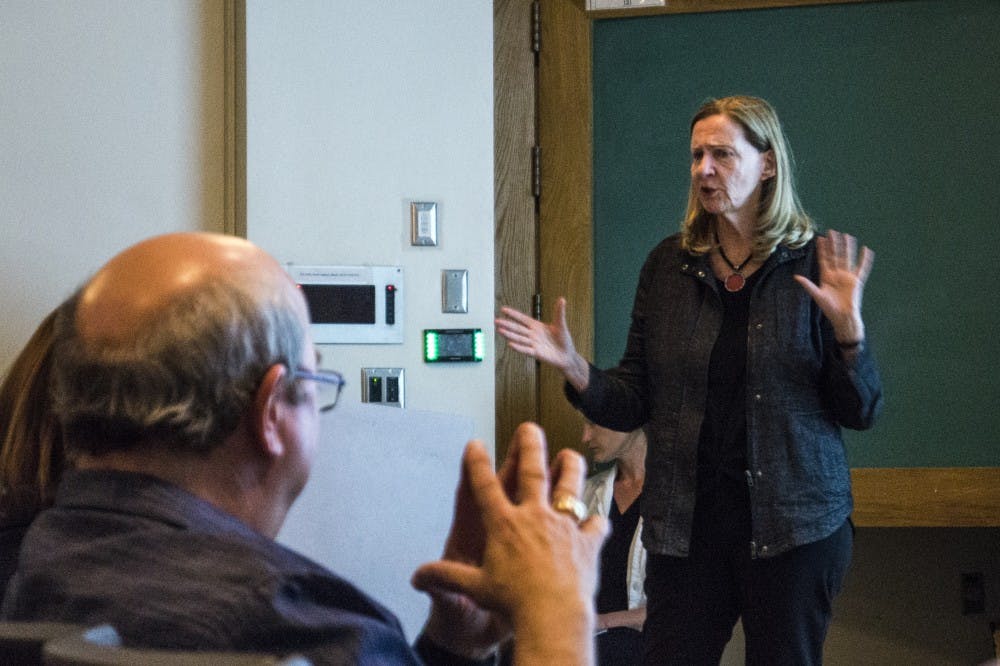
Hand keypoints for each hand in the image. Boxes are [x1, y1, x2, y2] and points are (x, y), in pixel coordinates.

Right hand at [412, 423, 607, 664]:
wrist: (552, 617)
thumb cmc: (512, 605)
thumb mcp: (474, 589)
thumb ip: (445, 577)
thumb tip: (416, 578)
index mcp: (503, 525)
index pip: (485, 486)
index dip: (477, 463)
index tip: (474, 443)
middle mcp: (534, 517)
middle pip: (532, 471)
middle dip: (529, 445)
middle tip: (529, 427)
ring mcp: (563, 526)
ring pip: (569, 487)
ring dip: (570, 468)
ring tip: (570, 455)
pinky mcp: (587, 543)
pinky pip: (595, 526)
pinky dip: (595, 523)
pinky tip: (596, 521)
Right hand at [496, 298, 589, 389]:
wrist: (567, 355)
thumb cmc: (563, 340)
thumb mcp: (561, 324)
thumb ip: (559, 312)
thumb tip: (562, 299)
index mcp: (537, 326)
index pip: (522, 319)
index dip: (513, 314)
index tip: (503, 309)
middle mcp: (533, 334)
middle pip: (517, 328)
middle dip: (507, 324)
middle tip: (496, 321)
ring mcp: (533, 344)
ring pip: (519, 338)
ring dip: (509, 335)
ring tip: (500, 330)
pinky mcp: (537, 353)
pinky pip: (526, 350)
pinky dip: (519, 347)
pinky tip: (510, 344)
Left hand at [794, 229, 873, 343]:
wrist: (843, 317)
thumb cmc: (829, 308)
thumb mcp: (817, 295)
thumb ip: (808, 285)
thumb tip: (796, 277)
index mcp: (826, 277)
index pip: (824, 259)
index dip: (822, 249)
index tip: (820, 238)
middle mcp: (837, 274)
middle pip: (836, 255)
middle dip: (834, 244)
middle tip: (832, 231)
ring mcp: (847, 276)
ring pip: (848, 258)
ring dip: (848, 247)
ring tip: (848, 236)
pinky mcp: (857, 281)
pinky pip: (862, 268)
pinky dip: (865, 259)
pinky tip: (866, 250)